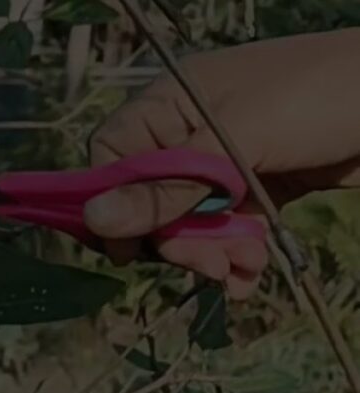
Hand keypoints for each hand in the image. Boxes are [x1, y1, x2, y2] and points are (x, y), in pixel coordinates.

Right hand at [83, 28, 359, 297]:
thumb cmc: (316, 100)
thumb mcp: (235, 144)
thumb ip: (166, 188)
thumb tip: (94, 221)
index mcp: (168, 105)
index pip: (110, 160)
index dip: (110, 207)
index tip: (129, 249)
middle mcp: (187, 133)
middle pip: (147, 202)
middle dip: (175, 240)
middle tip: (208, 264)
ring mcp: (223, 163)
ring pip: (188, 224)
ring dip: (209, 255)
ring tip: (243, 269)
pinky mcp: (257, 188)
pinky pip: (226, 232)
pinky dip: (235, 258)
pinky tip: (252, 274)